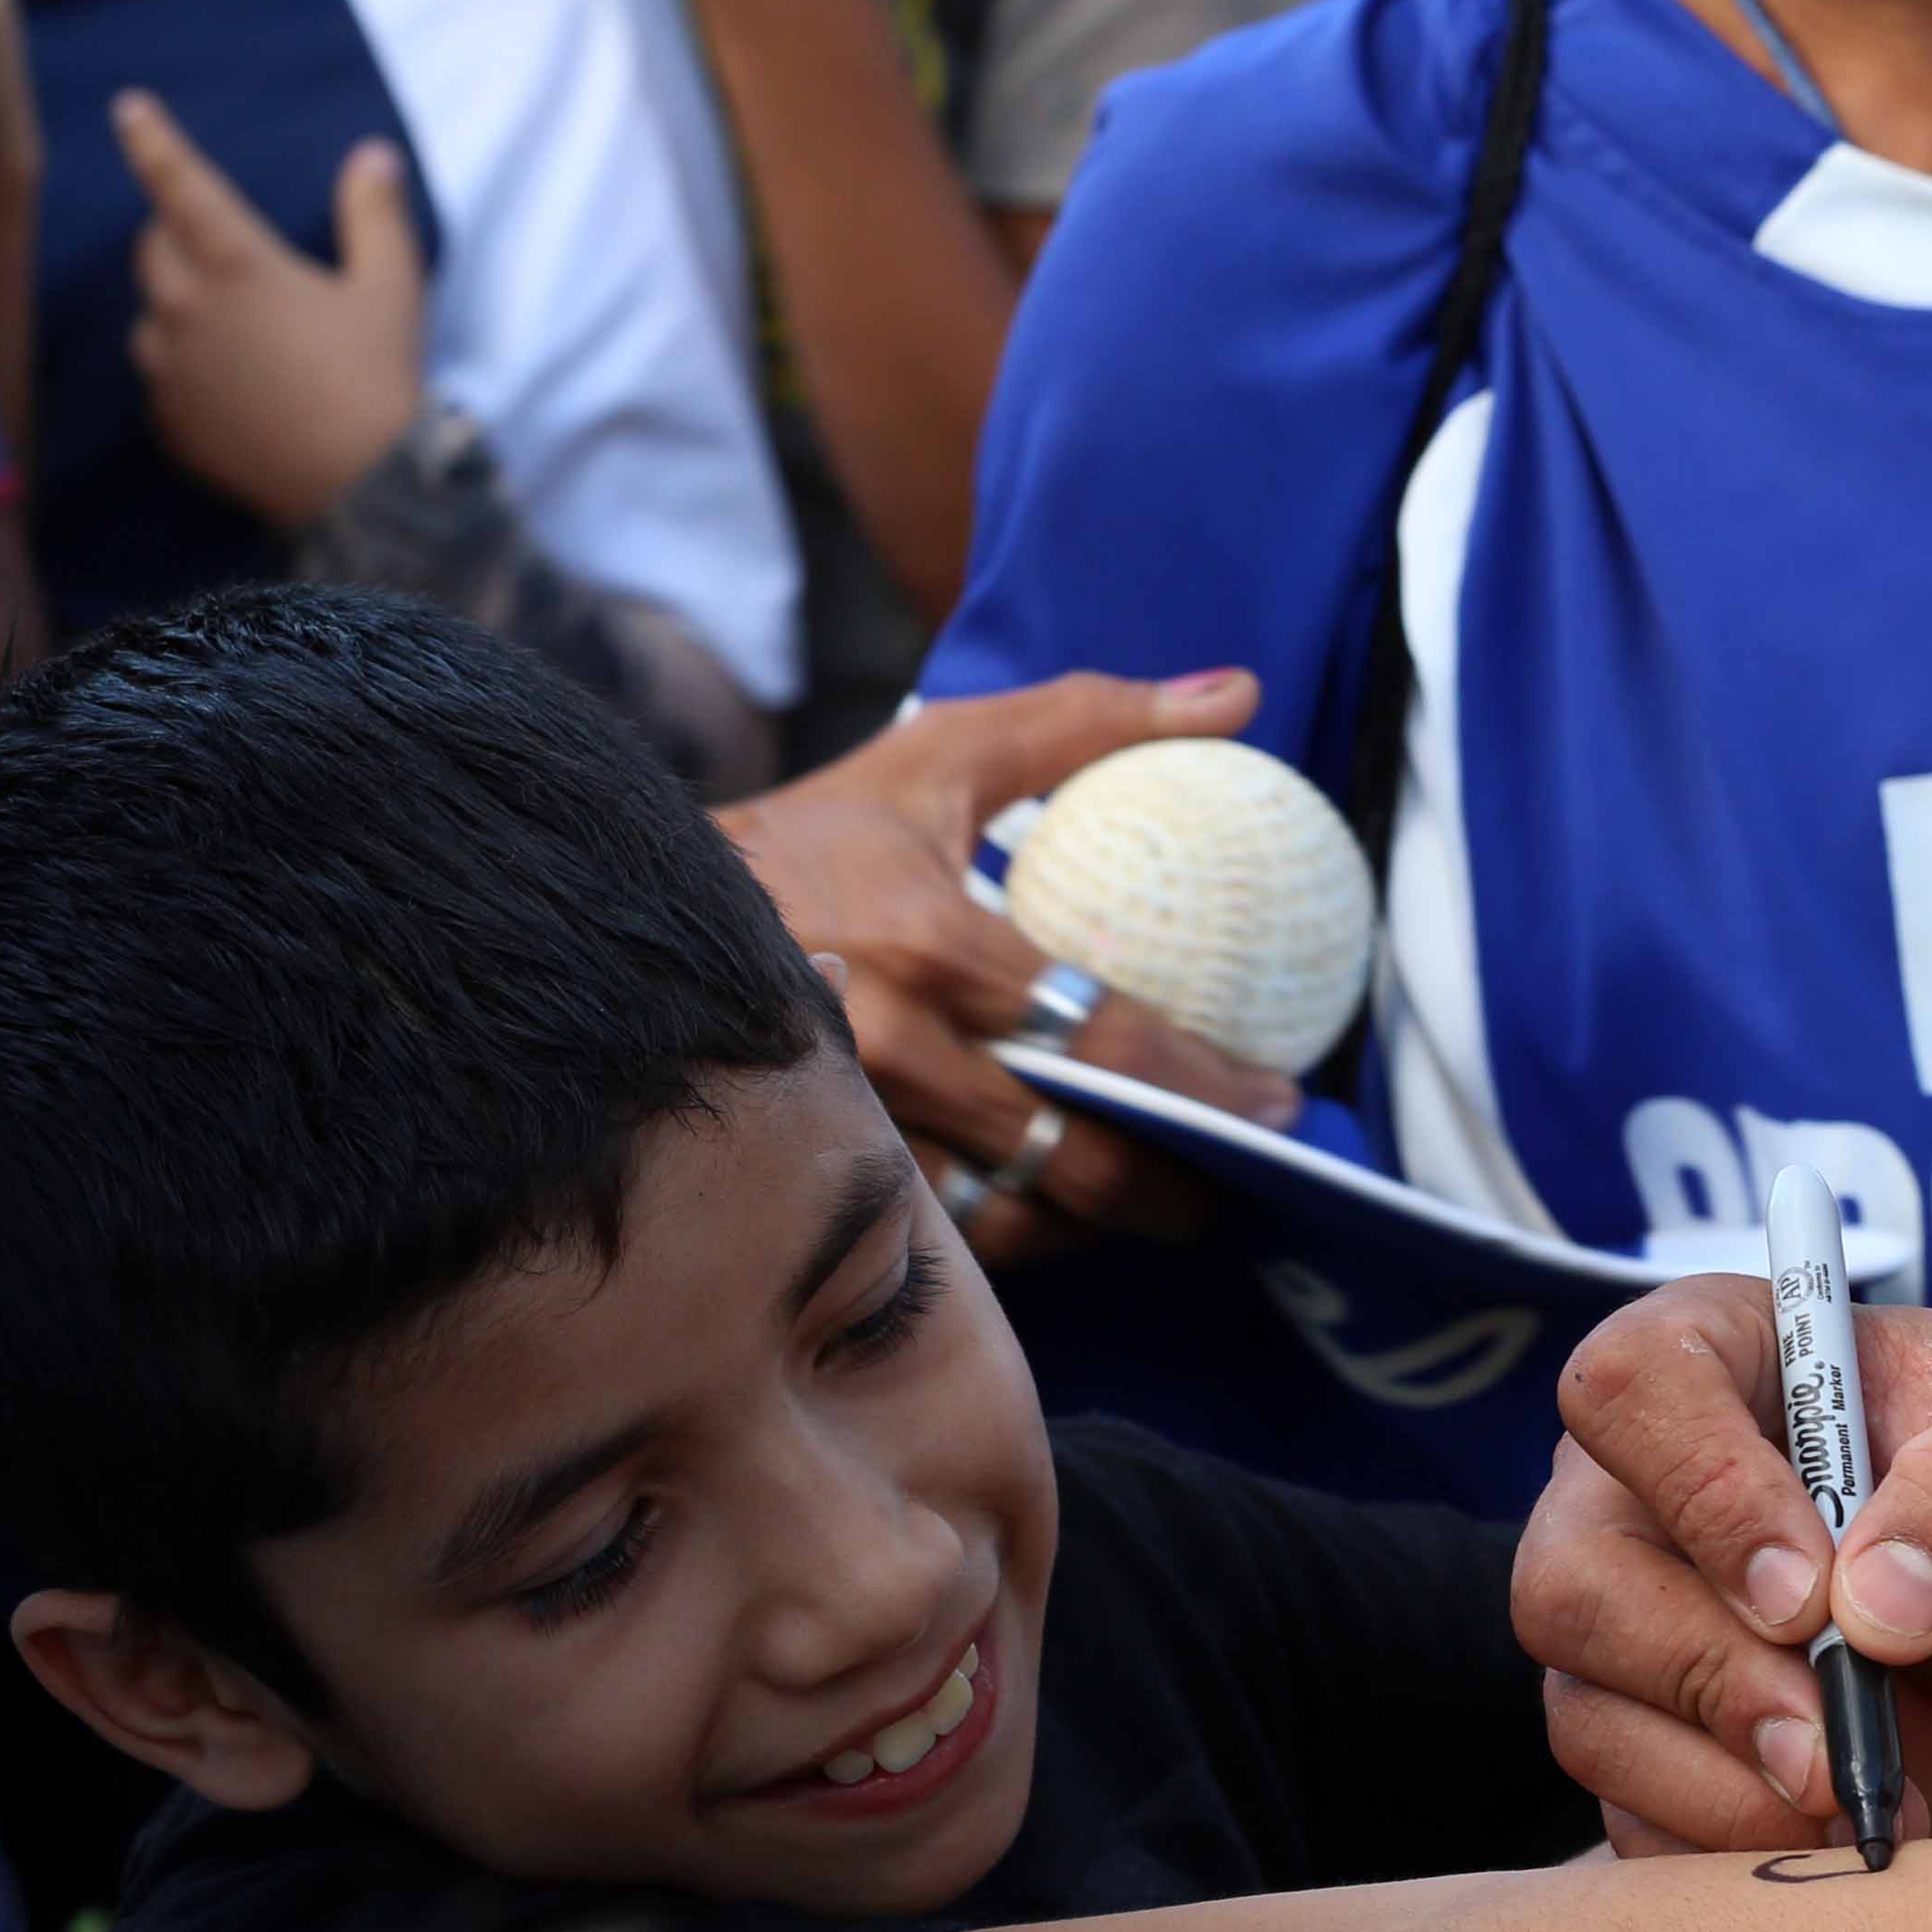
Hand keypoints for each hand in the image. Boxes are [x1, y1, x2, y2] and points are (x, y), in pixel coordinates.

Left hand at [120, 91, 426, 531]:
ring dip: (175, 304)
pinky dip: (183, 367)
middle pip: (153, 250)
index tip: (128, 107)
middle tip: (213, 238)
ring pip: (150, 317)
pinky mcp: (174, 425)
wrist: (360, 487)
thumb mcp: (391, 287)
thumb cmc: (378, 376)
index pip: (181, 185)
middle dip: (173, 232)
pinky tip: (227, 382)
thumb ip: (374, 215)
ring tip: (225, 319)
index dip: (153, 140)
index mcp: (239, 266)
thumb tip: (372, 155)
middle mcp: (190, 312)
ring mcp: (175, 373)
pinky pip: (162, 381)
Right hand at [715, 673, 1304, 1270]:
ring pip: (1010, 1213)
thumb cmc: (826, 828)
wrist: (653, 909)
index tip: (1278, 1096)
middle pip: (1070, 1149)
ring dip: (1103, 1223)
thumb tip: (1236, 694)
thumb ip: (1092, 722)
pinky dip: (1022, 1238)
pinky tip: (1073, 1219)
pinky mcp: (820, 1170)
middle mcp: (890, 1046)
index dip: (1208, 1084)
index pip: (1102, 1036)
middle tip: (1245, 1175)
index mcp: (930, 942)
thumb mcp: (948, 754)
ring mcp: (849, 1123)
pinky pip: (944, 1237)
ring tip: (1174, 1205)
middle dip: (1179, 1179)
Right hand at [1514, 1288, 1931, 1855]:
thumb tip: (1873, 1598)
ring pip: (1584, 1708)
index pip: (1630, 1383)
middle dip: (1700, 1674)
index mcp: (1743, 1364)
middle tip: (1831, 1745)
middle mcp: (1661, 1493)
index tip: (1810, 1593)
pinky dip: (1729, 1850)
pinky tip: (1845, 1839)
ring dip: (1719, 1781)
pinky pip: (1628, 1819)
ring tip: (1865, 1804)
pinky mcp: (1666, 1761)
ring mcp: (1647, 1633)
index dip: (1698, 1489)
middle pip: (1571, 1572)